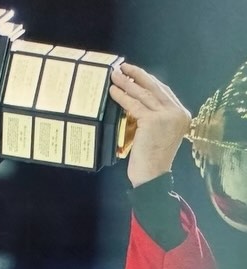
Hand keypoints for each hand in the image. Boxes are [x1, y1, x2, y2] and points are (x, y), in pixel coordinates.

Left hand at [109, 63, 191, 187]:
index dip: (148, 80)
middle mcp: (177, 113)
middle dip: (137, 75)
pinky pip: (134, 105)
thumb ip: (153, 117)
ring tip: (114, 76)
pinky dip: (123, 97)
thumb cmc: (151, 159)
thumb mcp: (156, 134)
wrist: (152, 176)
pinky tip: (113, 92)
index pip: (163, 91)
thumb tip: (135, 101)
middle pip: (155, 87)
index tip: (135, 73)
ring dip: (127, 83)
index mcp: (181, 115)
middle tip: (123, 67)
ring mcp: (167, 116)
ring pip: (144, 94)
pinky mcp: (153, 121)